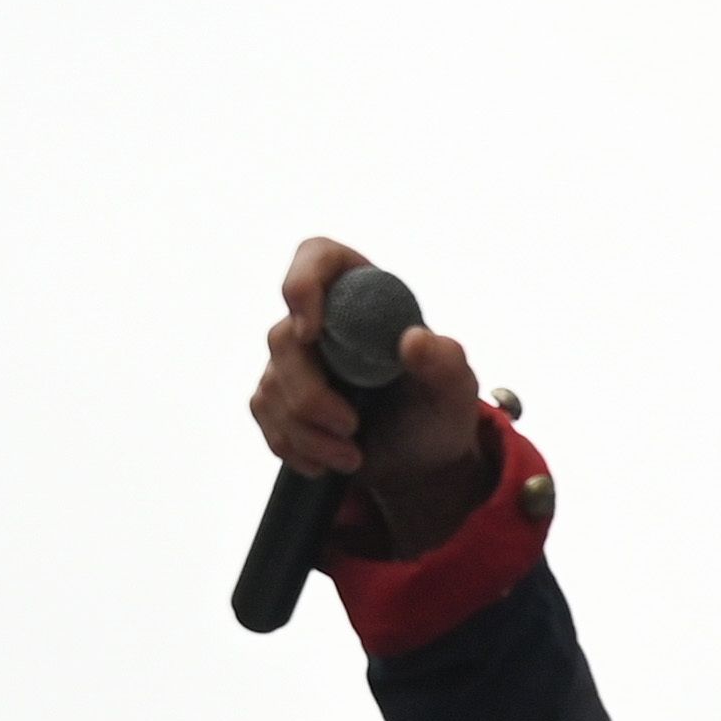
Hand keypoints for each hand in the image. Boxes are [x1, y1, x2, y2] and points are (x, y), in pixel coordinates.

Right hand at [247, 236, 500, 561]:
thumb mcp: (455, 389)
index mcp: (364, 292)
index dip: (302, 284)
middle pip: (283, 338)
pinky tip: (324, 464)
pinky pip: (265, 415)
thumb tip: (413, 340)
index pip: (317, 257)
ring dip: (307, 432)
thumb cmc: (438, 410)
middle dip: (311, 395)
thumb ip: (444, 362)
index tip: (311, 331)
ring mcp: (296, 358)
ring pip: (271, 385)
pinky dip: (293, 446)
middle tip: (352, 428)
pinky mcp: (280, 395)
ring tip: (352, 456)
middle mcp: (322, 318)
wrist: (420, 459)